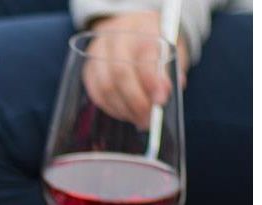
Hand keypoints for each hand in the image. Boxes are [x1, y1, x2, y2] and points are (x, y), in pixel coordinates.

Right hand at [84, 12, 188, 129]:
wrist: (133, 32)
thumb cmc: (155, 44)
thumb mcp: (172, 50)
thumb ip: (170, 70)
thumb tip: (164, 93)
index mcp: (141, 28)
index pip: (144, 55)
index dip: (152, 81)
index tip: (160, 101)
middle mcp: (116, 38)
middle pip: (120, 74)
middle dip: (136, 101)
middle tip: (148, 119)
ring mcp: (98, 54)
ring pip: (105, 88)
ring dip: (124, 109)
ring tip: (139, 119)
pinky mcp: (89, 70)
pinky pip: (97, 95)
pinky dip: (112, 109)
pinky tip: (126, 113)